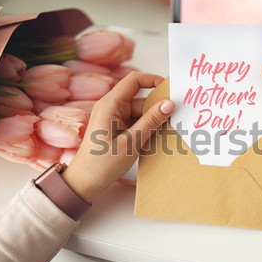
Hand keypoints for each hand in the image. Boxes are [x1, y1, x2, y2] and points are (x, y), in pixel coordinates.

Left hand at [62, 72, 174, 201]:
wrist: (86, 181)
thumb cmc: (103, 163)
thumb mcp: (132, 142)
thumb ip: (151, 121)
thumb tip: (169, 103)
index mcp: (110, 105)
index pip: (134, 81)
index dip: (153, 80)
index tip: (170, 89)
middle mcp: (111, 107)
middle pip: (140, 99)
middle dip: (157, 108)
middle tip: (175, 118)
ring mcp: (114, 117)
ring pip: (140, 112)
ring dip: (153, 120)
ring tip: (166, 132)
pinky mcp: (116, 127)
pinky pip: (136, 121)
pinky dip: (147, 127)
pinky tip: (155, 137)